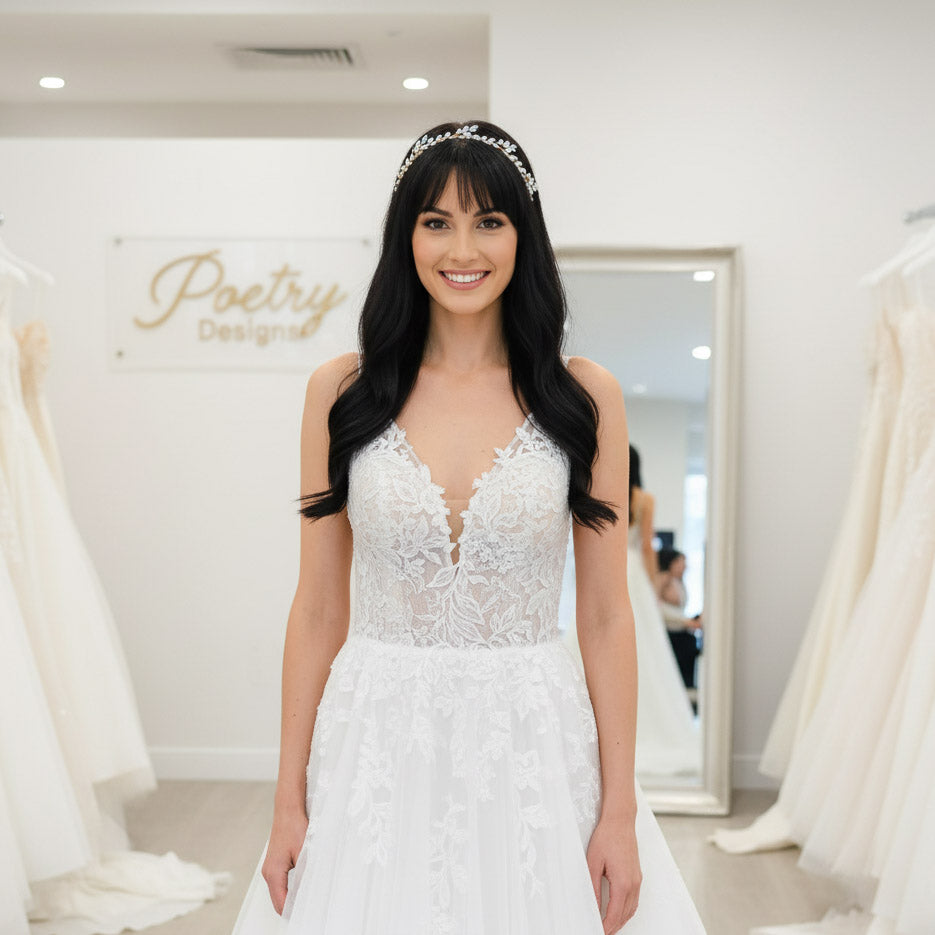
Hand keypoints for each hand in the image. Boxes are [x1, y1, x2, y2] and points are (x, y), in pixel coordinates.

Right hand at [261, 804, 308, 914]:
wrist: (287, 810)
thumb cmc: (294, 827)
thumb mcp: (304, 853)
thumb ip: (305, 874)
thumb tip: (308, 891)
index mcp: (274, 873)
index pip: (280, 903)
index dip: (292, 912)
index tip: (304, 915)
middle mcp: (268, 873)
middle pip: (278, 900)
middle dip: (291, 907)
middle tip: (307, 910)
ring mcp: (269, 868)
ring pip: (279, 892)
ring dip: (290, 897)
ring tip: (305, 901)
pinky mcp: (274, 863)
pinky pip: (279, 883)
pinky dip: (288, 888)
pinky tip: (300, 887)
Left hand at [586, 815, 641, 932]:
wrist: (620, 821)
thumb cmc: (606, 837)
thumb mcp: (593, 863)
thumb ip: (594, 888)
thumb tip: (594, 906)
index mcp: (623, 882)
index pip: (615, 914)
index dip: (607, 927)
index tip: (599, 932)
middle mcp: (633, 883)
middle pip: (625, 915)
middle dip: (614, 927)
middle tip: (603, 932)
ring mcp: (637, 879)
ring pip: (632, 909)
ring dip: (621, 920)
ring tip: (609, 926)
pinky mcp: (637, 875)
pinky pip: (635, 900)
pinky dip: (627, 910)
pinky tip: (619, 911)